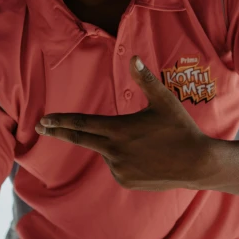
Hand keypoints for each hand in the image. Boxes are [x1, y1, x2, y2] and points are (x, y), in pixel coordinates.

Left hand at [35, 56, 213, 190]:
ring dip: (114, 145)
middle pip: (81, 139)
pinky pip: (117, 166)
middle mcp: (114, 152)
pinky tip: (145, 158)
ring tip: (144, 144)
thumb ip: (145, 79)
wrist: (197, 164)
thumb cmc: (181, 129)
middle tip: (41, 127)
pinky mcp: (126, 181)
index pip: (82, 124)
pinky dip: (123, 159)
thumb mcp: (164, 101)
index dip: (61, 121)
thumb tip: (133, 57)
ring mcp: (119, 169)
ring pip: (106, 152)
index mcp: (119, 130)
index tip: (44, 120)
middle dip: (59, 131)